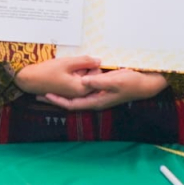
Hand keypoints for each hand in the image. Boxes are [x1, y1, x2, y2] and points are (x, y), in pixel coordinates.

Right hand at [12, 56, 100, 97]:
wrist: (29, 80)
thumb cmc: (47, 72)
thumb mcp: (67, 63)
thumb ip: (85, 61)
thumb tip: (99, 60)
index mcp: (81, 89)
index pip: (97, 76)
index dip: (93, 65)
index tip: (84, 59)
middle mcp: (79, 94)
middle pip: (91, 78)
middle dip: (86, 68)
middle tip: (74, 62)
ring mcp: (73, 94)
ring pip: (83, 78)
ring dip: (79, 70)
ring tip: (66, 65)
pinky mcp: (67, 91)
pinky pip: (76, 81)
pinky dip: (73, 73)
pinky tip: (64, 68)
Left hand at [40, 69, 168, 110]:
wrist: (145, 83)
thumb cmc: (131, 82)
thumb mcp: (114, 80)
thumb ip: (98, 82)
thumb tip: (82, 82)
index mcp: (96, 101)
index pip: (72, 104)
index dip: (57, 101)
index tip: (44, 95)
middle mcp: (95, 101)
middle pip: (71, 102)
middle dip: (55, 98)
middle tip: (38, 93)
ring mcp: (97, 96)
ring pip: (75, 96)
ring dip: (62, 93)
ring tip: (47, 88)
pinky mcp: (100, 90)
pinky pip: (82, 90)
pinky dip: (72, 87)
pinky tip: (66, 81)